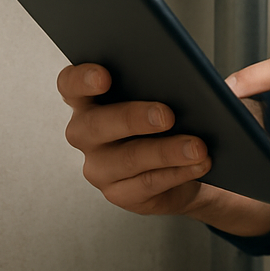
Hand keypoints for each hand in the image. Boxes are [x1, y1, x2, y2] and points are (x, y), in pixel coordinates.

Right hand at [58, 62, 212, 215]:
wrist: (194, 155)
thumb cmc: (178, 109)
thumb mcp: (173, 87)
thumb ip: (169, 77)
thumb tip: (190, 76)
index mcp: (91, 97)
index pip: (70, 84)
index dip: (81, 79)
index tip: (105, 76)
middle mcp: (86, 132)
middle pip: (95, 124)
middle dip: (133, 117)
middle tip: (168, 114)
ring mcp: (100, 167)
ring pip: (126, 158)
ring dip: (166, 151)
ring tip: (198, 145)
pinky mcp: (121, 194)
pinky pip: (147, 185)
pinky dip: (177, 172)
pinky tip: (199, 163)